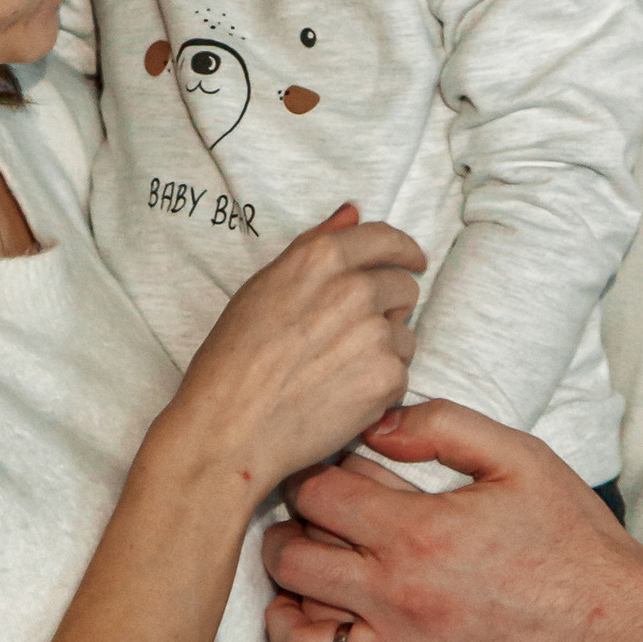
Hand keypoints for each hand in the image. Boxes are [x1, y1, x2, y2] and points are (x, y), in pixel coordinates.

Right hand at [167, 207, 423, 494]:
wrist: (230, 429)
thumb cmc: (233, 361)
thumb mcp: (263, 287)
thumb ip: (316, 245)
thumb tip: (353, 212)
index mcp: (321, 258)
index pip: (387, 239)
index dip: (404, 251)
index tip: (412, 261)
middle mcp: (355, 288)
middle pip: (404, 286)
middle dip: (388, 307)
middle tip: (351, 335)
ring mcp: (376, 333)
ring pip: (405, 334)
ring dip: (383, 349)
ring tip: (336, 370)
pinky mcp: (388, 377)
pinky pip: (401, 374)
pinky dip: (379, 386)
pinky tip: (340, 395)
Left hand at [264, 398, 642, 641]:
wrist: (624, 627)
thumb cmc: (576, 539)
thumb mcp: (521, 457)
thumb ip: (444, 427)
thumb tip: (377, 424)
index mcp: (416, 532)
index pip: (314, 497)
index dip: (306, 480)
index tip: (318, 482)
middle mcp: (399, 597)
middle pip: (290, 567)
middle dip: (281, 542)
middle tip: (295, 534)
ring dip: (285, 622)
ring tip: (298, 604)